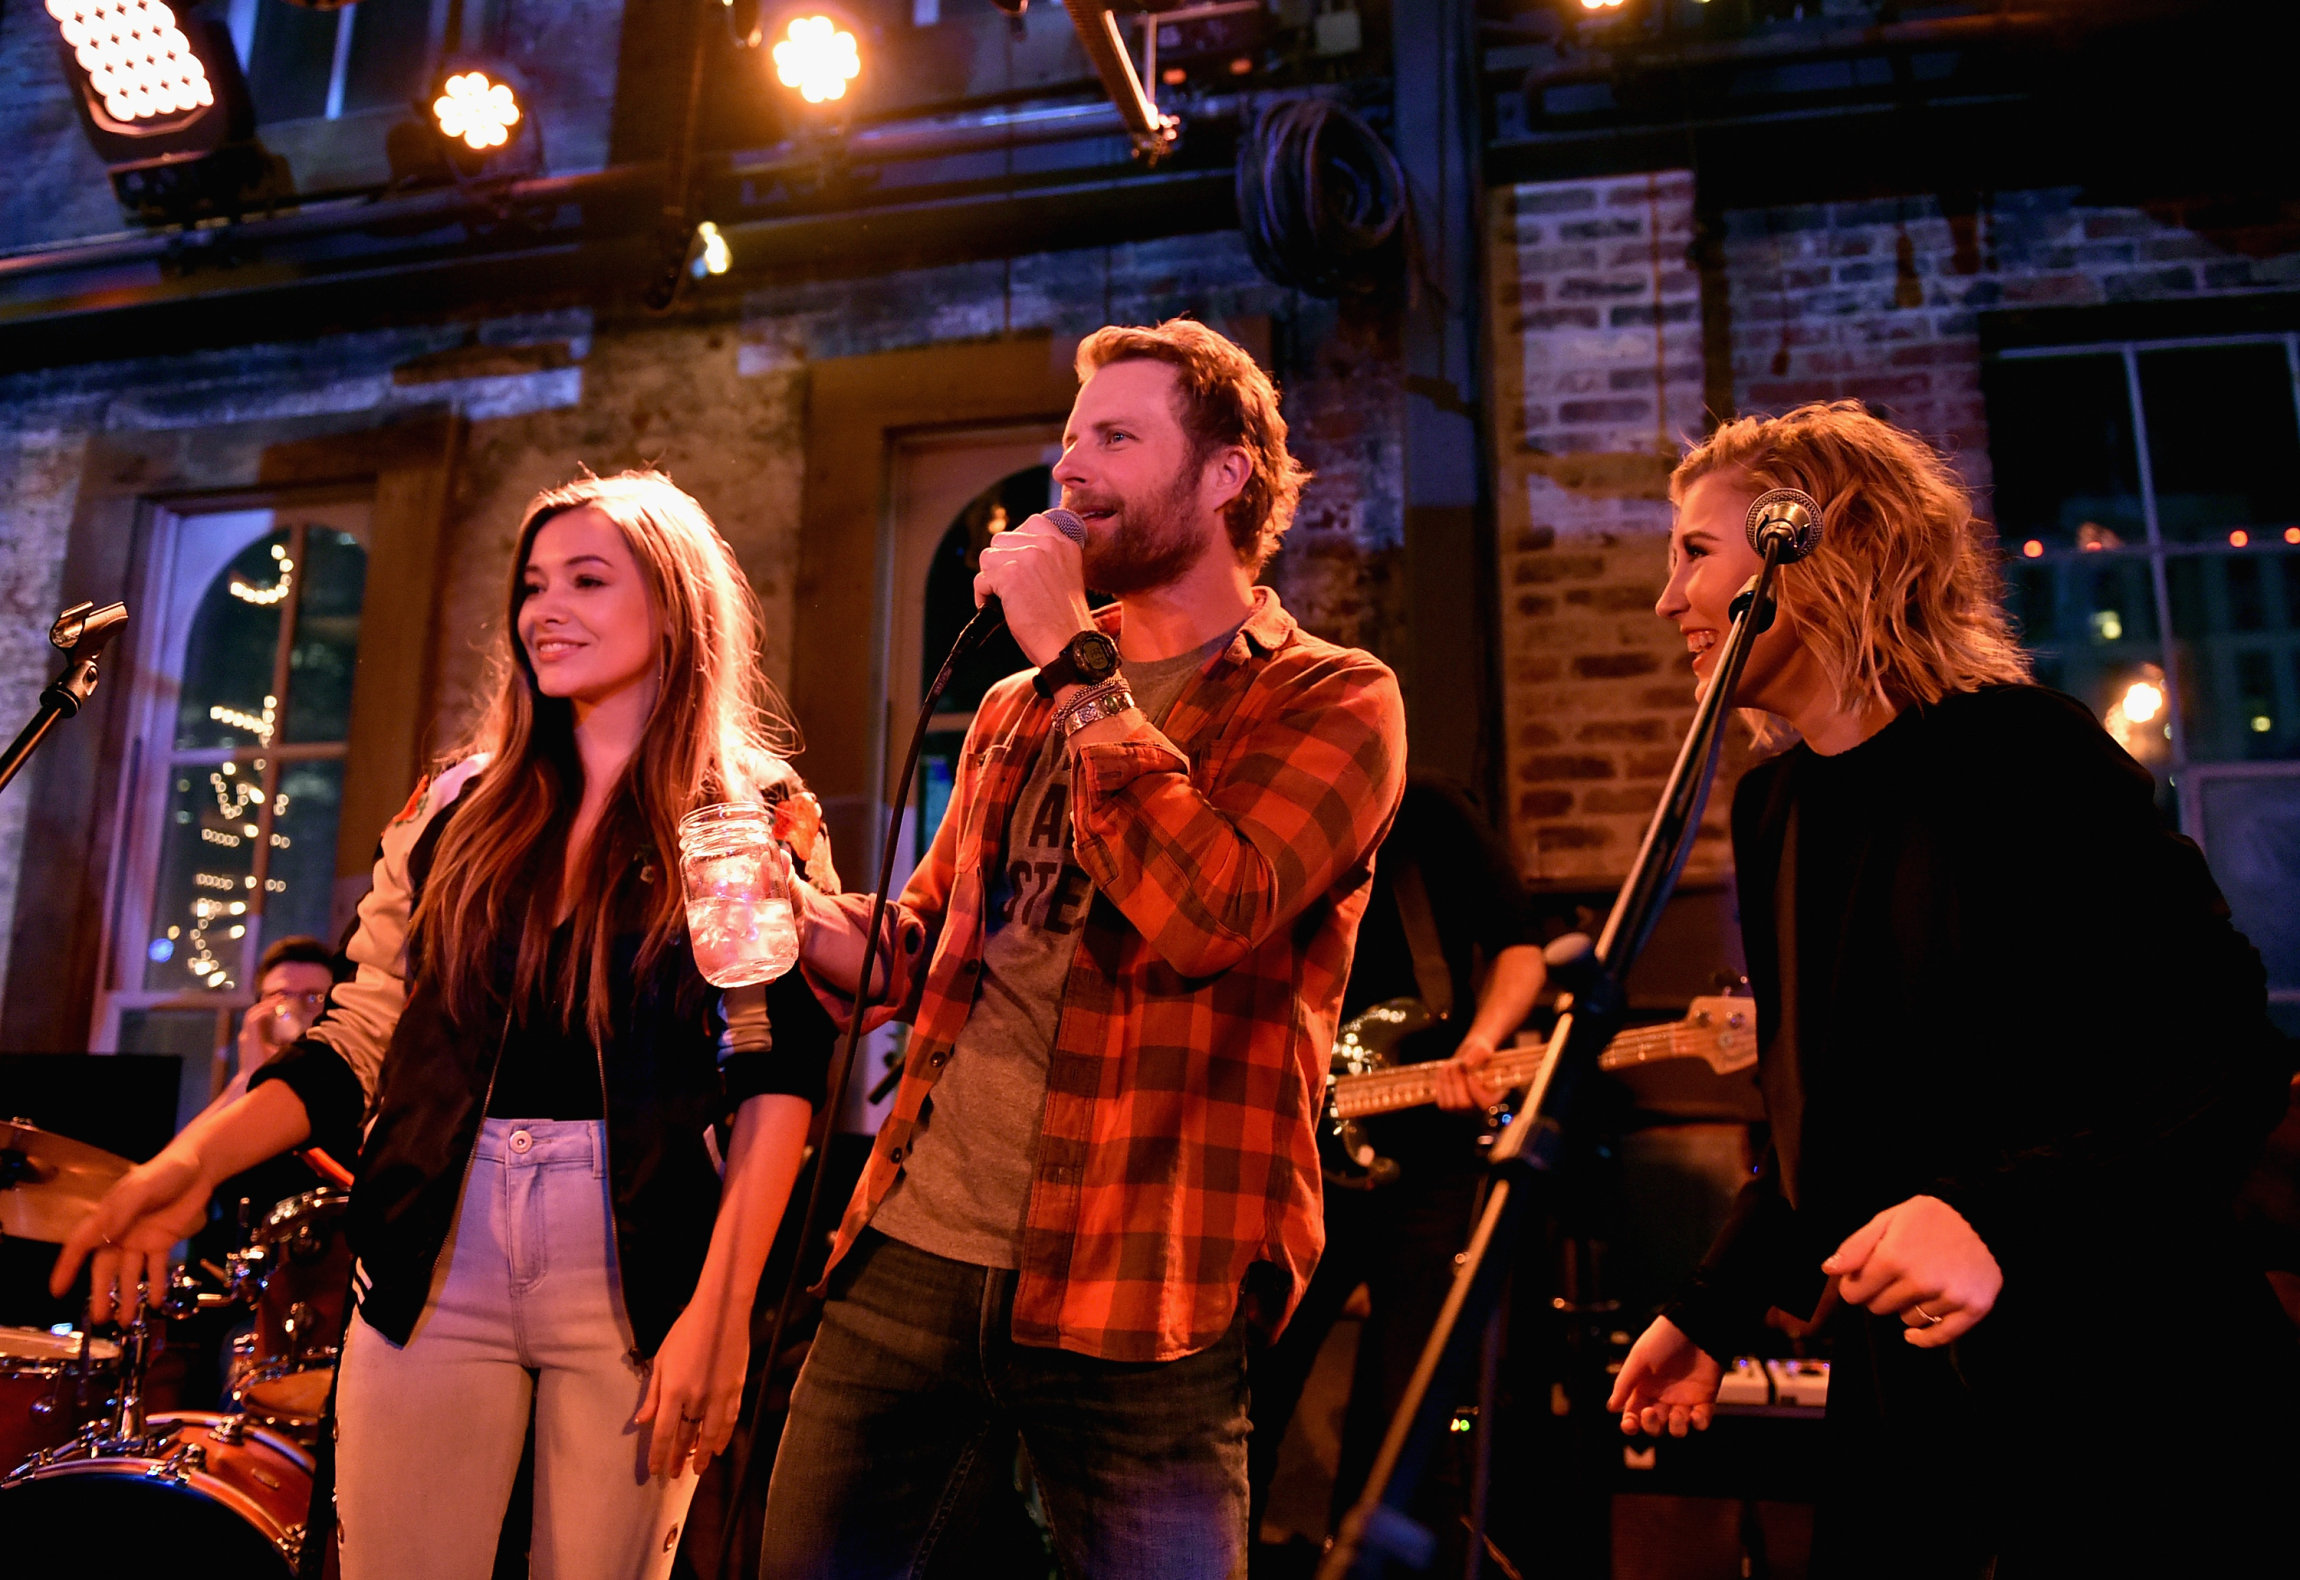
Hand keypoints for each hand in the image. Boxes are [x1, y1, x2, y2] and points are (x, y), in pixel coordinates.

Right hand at [49, 1149, 214, 1322]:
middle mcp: (120, 1233)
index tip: (57, 1291)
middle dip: (102, 1293)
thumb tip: (104, 1236)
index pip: (80, 1245)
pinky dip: (156, 1285)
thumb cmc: (165, 1172)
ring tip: (126, 1321)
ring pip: (130, 1273)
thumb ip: (124, 1211)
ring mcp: (141, 1239)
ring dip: (128, 1296)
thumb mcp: (143, 1187)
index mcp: (107, 1218)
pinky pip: (157, 1267)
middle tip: (100, 1319)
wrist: (199, 1166)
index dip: (67, 1267)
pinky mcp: (163, 1241)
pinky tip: (156, 1303)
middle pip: (106, 1268)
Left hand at [636, 1298, 748, 1478]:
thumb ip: (653, 1394)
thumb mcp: (662, 1360)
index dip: (659, 1454)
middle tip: (675, 1475)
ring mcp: (719, 1396)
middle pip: (687, 1437)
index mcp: (674, 1391)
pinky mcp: (736, 1390)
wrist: (721, 1313)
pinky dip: (724, 1436)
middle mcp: (696, 1399)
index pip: (664, 1432)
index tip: (655, 1471)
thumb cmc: (685, 1332)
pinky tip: (720, 1447)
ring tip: (698, 1470)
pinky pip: (730, 1420)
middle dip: (679, 1458)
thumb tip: (642, 1421)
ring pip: (711, 1434)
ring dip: (704, 1455)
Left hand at [974, 512, 1096, 668]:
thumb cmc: (1065, 621)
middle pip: (1003, 539)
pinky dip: (983, 596)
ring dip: (991, 579)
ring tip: (1006, 599)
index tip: (1019, 566)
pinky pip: (981, 579)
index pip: (1031, 523)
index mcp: (1065, 543)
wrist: (1070, 645)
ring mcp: (1028, 556)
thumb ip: (1046, 558)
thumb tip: (1012, 552)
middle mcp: (1047, 544)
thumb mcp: (1065, 577)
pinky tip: (999, 610)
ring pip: (988, 557)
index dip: (1017, 545)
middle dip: (1001, 563)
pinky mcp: (1010, 574)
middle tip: (1012, 588)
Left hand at [1431, 1034, 1505, 1110]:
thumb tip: (1467, 1064)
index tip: (1471, 1075)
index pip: (1486, 1103)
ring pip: (1450, 1105)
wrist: (1470, 1059)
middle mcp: (1481, 1108)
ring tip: (1449, 1065)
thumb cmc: (1479, 1054)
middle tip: (1456, 1065)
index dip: (1476, 1090)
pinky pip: (1442, 1103)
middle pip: (1464, 1104)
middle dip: (1457, 1083)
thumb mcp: (1482, 1048)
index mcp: (1496, 1095)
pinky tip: (1444, 1071)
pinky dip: (1440, 1085)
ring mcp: (1465, 1111)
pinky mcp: (1451, 1108)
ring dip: (1446, 1083)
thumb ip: (1479, 1053)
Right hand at [1607, 1315, 1723, 1437]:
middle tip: (1652, 1411)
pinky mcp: (1705, 1398)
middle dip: (1651, 1425)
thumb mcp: (1639, 1358)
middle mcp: (1662, 1397)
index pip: (1634, 1414)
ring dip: (1676, 1428)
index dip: (1631, 1424)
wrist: (1695, 1327)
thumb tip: (1611, 1408)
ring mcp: (1684, 1399)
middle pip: (1655, 1425)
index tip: (1630, 1424)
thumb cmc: (1663, 1339)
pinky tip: (1695, 1415)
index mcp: (1644, 1388)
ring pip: (1677, 1428)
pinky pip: (1701, 1421)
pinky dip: (1699, 1424)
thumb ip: (1625, 1383)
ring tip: (1678, 1413)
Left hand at [1822, 1193, 2000, 1347]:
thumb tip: (1829, 1270)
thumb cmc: (1928, 1216)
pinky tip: (1913, 1335)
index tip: (1863, 1278)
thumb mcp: (1887, 1220)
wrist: (1982, 1213)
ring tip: (1920, 1283)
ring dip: (1907, 1307)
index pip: (1853, 1294)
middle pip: (1879, 1308)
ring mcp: (1948, 1297)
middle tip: (1895, 1276)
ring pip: (1907, 1321)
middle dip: (1880, 1294)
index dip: (1854, 1285)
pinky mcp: (1973, 1308)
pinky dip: (1923, 1338)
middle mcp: (1920, 1281)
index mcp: (1893, 1258)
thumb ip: (1856, 1247)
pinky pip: (1939, 1337)